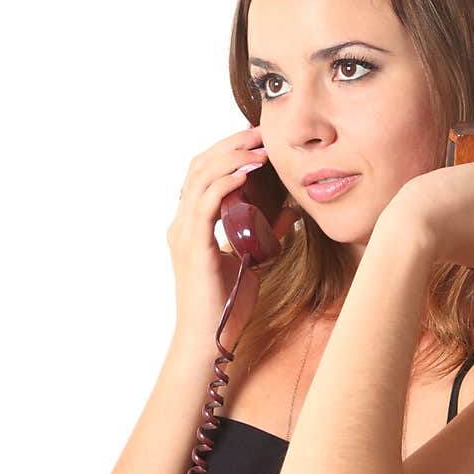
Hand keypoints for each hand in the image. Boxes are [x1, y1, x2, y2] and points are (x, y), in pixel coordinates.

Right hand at [168, 122, 300, 347]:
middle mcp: (181, 225)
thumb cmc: (227, 308)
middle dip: (230, 144)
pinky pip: (206, 203)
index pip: (203, 174)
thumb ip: (267, 235)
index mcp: (191, 226)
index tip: (257, 139)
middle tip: (260, 132)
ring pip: (200, 178)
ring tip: (259, 147)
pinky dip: (227, 182)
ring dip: (231, 157)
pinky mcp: (193, 247)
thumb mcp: (253, 262)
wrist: (209, 342)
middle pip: (199, 166)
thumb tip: (291, 212)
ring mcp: (184, 235)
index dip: (227, 151)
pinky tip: (248, 172)